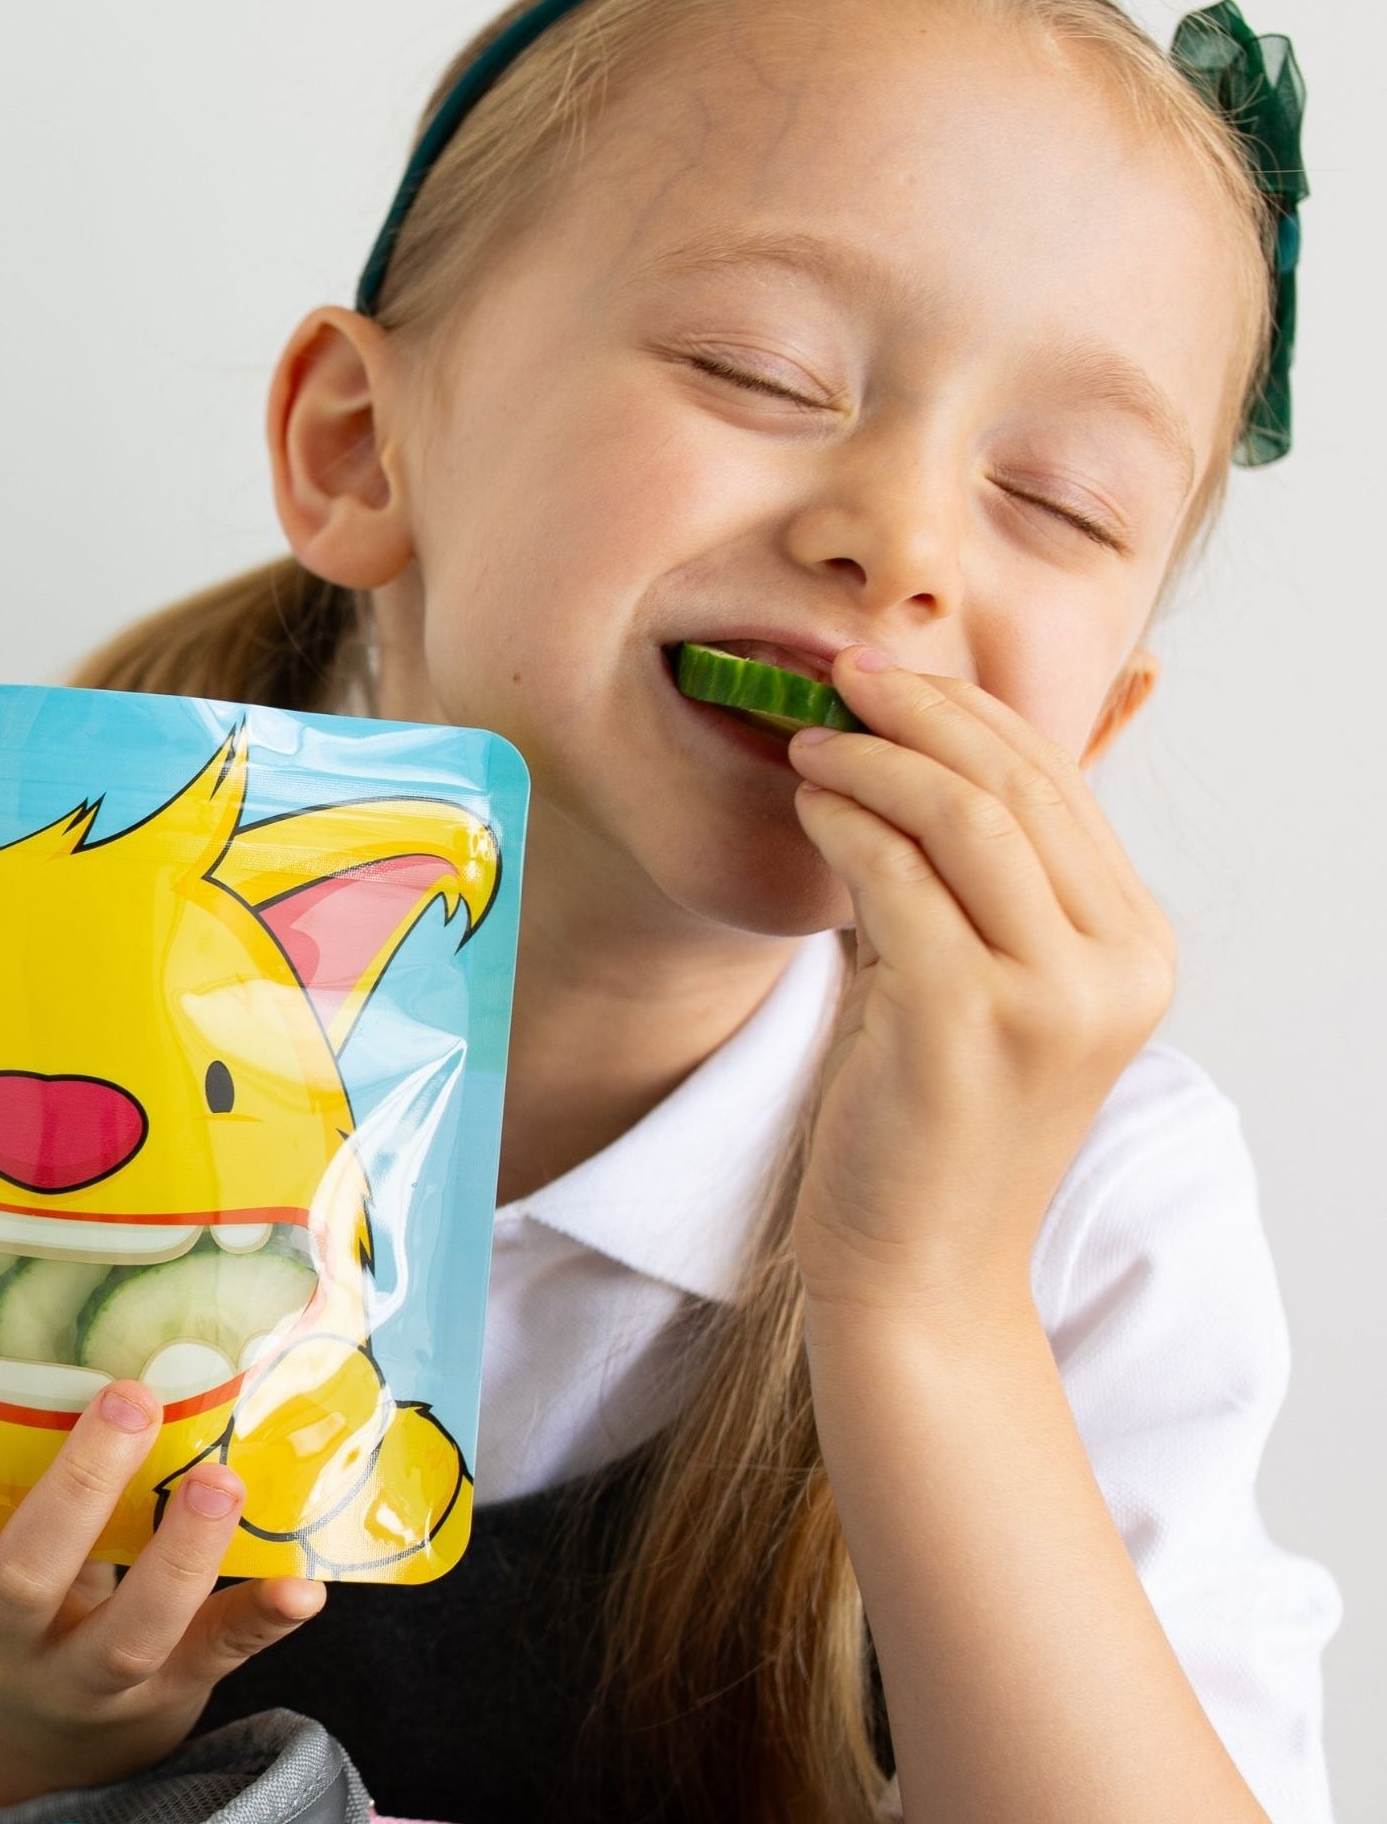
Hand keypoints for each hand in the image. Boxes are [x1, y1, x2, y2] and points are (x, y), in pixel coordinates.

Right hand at [0, 1372, 326, 1793]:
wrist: (38, 1735)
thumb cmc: (6, 1586)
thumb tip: (53, 1300)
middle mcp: (0, 1640)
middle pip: (23, 1580)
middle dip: (75, 1491)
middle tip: (127, 1397)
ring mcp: (83, 1678)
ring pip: (126, 1633)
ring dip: (177, 1554)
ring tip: (220, 1481)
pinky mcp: (164, 1692)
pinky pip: (214, 1658)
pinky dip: (259, 1616)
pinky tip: (302, 1582)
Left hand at [783, 646, 1174, 1318]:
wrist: (921, 1270)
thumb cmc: (934, 1123)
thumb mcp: (986, 986)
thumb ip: (982, 887)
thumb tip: (920, 754)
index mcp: (1138, 952)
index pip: (1061, 787)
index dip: (972, 714)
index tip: (893, 676)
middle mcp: (1120, 970)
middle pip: (1020, 786)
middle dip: (923, 713)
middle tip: (842, 677)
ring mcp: (1054, 1001)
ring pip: (966, 818)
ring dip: (876, 762)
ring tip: (811, 744)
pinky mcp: (970, 1025)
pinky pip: (900, 882)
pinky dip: (848, 828)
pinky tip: (810, 810)